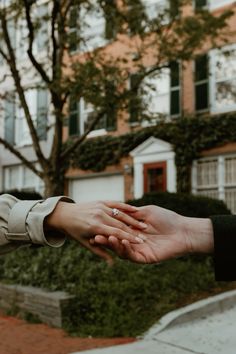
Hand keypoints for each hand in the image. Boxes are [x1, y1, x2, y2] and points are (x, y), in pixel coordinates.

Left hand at [45, 200, 146, 263]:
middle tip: (146, 237)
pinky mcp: (101, 201)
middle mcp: (99, 215)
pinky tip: (136, 211)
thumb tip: (112, 264)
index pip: (116, 234)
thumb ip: (101, 252)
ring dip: (133, 220)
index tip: (141, 243)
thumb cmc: (75, 232)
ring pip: (120, 214)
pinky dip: (126, 207)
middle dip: (134, 231)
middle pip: (121, 224)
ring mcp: (100, 207)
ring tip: (144, 226)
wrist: (64, 214)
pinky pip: (116, 203)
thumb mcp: (85, 244)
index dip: (129, 239)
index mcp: (95, 227)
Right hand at [91, 205, 213, 262]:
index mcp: (133, 231)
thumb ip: (131, 213)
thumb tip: (116, 210)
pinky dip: (125, 249)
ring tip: (106, 238)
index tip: (96, 224)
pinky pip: (132, 256)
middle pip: (116, 242)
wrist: (183, 230)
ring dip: (113, 245)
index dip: (107, 228)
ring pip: (122, 250)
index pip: (116, 230)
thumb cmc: (166, 219)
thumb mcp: (146, 212)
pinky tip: (122, 242)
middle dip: (105, 239)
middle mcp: (134, 241)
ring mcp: (139, 250)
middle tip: (96, 235)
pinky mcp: (145, 258)